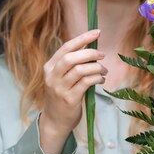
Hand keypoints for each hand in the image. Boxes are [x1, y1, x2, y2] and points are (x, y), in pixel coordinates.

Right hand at [39, 29, 106, 153]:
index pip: (66, 47)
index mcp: (50, 67)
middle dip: (90, 53)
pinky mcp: (70, 99)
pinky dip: (97, 78)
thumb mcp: (61, 77)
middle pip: (72, 58)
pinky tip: (101, 80)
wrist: (55, 121)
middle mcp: (52, 76)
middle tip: (102, 55)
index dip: (82, 38)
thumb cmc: (61, 95)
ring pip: (81, 70)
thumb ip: (72, 62)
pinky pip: (87, 83)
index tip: (97, 32)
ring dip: (97, 68)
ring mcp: (60, 88)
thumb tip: (90, 45)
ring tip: (103, 71)